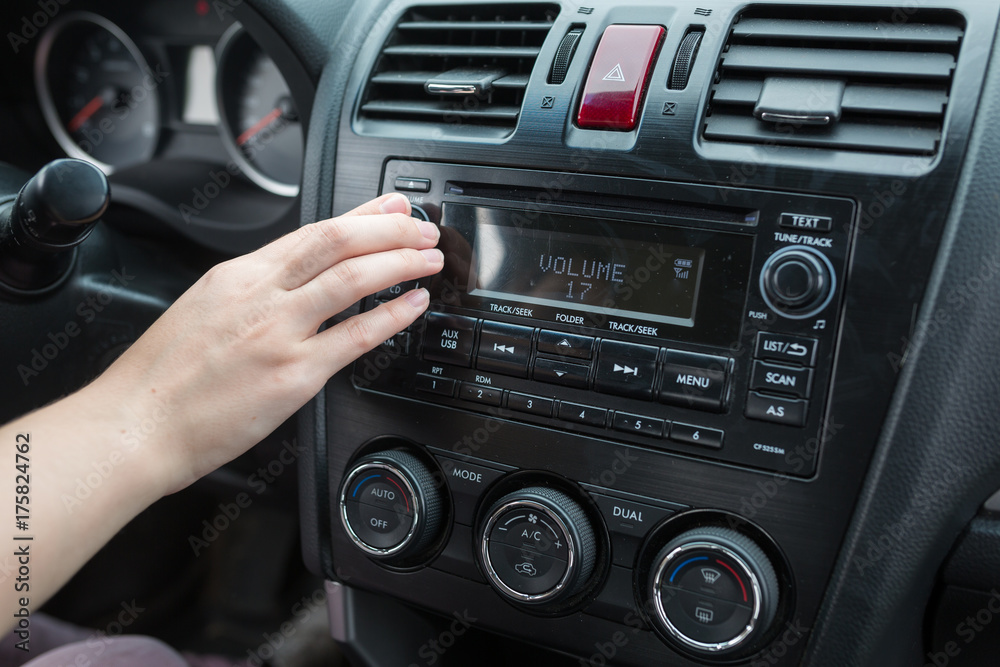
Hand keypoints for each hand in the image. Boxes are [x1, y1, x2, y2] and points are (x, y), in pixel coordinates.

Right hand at [88, 193, 440, 493]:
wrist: (135, 424)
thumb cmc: (161, 378)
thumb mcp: (202, 308)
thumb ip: (250, 290)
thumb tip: (293, 278)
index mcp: (238, 275)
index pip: (312, 231)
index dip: (362, 215)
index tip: (392, 207)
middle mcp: (261, 295)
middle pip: (338, 241)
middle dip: (391, 229)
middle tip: (423, 228)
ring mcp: (279, 333)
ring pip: (353, 278)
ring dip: (400, 263)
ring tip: (429, 259)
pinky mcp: (293, 375)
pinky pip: (355, 336)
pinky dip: (392, 316)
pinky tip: (413, 305)